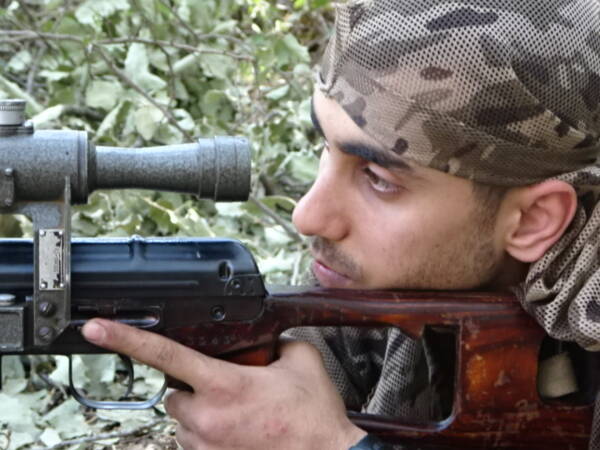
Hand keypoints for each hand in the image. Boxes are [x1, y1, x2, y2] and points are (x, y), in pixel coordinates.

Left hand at [81, 319, 366, 449]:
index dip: (128, 338)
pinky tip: (240, 429)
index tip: (99, 329)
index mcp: (225, 385)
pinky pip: (197, 442)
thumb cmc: (312, 418)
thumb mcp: (303, 362)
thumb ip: (279, 343)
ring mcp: (207, 445)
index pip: (167, 355)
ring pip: (184, 420)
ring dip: (202, 411)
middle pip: (173, 392)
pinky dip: (211, 432)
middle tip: (223, 385)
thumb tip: (272, 341)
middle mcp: (207, 418)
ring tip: (239, 412)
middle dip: (191, 386)